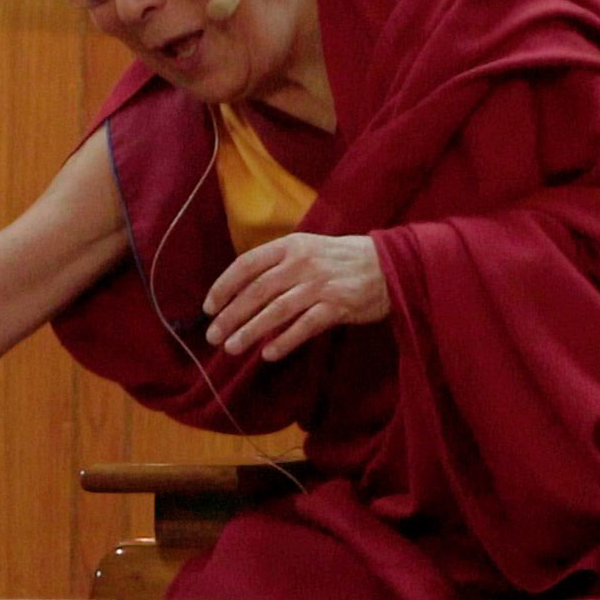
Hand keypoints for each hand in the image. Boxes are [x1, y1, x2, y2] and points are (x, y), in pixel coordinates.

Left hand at [203, 232, 388, 360]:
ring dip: (250, 331)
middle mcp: (302, 263)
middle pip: (257, 291)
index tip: (209, 307)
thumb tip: (243, 289)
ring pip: (276, 311)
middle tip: (212, 336)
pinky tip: (268, 354)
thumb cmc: (343, 259)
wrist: (391, 264)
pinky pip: (305, 327)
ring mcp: (320, 285)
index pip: (246, 264)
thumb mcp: (308, 249)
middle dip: (230, 315)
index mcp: (290, 245)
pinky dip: (285, 341)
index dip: (224, 286)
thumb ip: (278, 264)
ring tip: (232, 348)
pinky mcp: (338, 306)